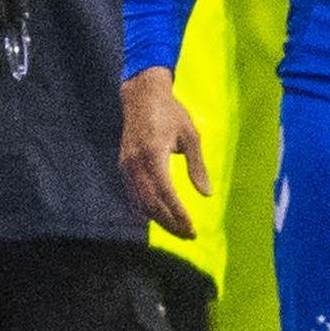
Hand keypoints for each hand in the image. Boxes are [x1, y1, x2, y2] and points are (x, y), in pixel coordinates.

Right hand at [119, 66, 210, 239]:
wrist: (141, 95)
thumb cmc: (171, 113)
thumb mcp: (190, 136)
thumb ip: (197, 166)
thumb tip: (207, 194)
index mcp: (153, 153)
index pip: (165, 193)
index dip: (178, 214)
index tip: (192, 229)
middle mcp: (135, 162)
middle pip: (151, 204)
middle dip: (170, 223)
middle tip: (189, 235)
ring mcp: (126, 165)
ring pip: (140, 203)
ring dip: (159, 220)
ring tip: (178, 229)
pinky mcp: (123, 166)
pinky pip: (133, 195)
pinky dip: (146, 210)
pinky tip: (160, 217)